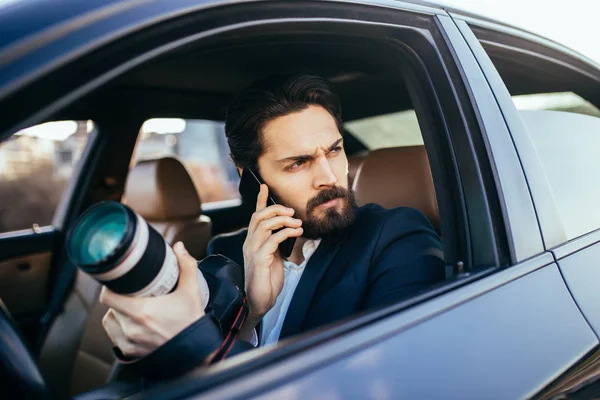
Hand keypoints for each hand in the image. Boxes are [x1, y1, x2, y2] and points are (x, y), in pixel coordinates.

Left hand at [100, 242, 204, 357]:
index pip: (108, 297)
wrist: (197, 351)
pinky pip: (114, 337)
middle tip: (132, 294)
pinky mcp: (130, 353)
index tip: (118, 282)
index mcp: (142, 312)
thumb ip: (186, 266)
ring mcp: (129, 342)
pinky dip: (119, 329)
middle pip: (110, 307)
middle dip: (119, 298)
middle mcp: (132, 329)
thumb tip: (178, 247)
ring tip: (131, 308)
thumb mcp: (191, 292)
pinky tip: (132, 324)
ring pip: (109, 321)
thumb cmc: (192, 323)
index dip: (110, 286)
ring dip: (116, 313)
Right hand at [242, 184, 302, 320]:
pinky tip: (295, 233)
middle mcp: (250, 243)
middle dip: (276, 209)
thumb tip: (289, 230)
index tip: (264, 186)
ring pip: (264, 225)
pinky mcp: (258, 260)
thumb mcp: (274, 257)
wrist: (259, 302)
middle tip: (292, 212)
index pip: (255, 216)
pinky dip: (285, 233)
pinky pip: (272, 240)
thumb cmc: (268, 280)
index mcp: (253, 242)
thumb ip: (277, 243)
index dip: (260, 200)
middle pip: (259, 217)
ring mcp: (252, 251)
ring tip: (297, 224)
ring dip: (283, 220)